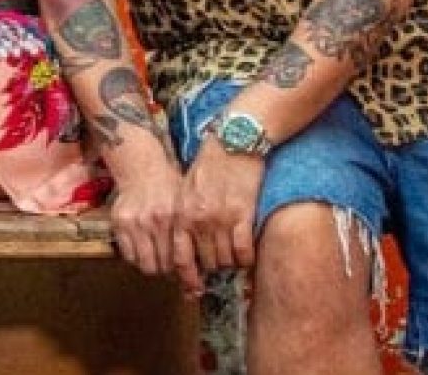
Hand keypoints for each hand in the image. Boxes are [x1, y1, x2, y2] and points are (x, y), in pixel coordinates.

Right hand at [108, 144, 202, 297]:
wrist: (142, 169)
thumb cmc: (169, 188)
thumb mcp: (186, 207)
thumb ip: (192, 233)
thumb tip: (203, 266)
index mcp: (174, 217)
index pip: (182, 260)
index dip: (188, 275)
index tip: (192, 283)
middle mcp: (155, 221)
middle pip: (164, 266)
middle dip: (171, 269)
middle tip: (174, 266)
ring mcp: (135, 222)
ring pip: (146, 264)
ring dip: (154, 265)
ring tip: (159, 258)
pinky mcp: (119, 223)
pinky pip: (129, 256)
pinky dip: (137, 257)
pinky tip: (144, 249)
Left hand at [178, 137, 264, 274]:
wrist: (233, 141)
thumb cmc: (210, 163)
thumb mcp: (187, 188)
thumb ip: (185, 216)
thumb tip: (187, 244)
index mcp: (182, 213)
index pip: (180, 257)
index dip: (187, 276)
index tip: (194, 285)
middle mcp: (199, 220)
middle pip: (206, 262)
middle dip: (212, 267)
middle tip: (219, 264)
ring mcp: (221, 219)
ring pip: (225, 260)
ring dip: (230, 262)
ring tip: (232, 256)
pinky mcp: (243, 215)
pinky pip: (244, 251)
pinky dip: (246, 257)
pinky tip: (247, 253)